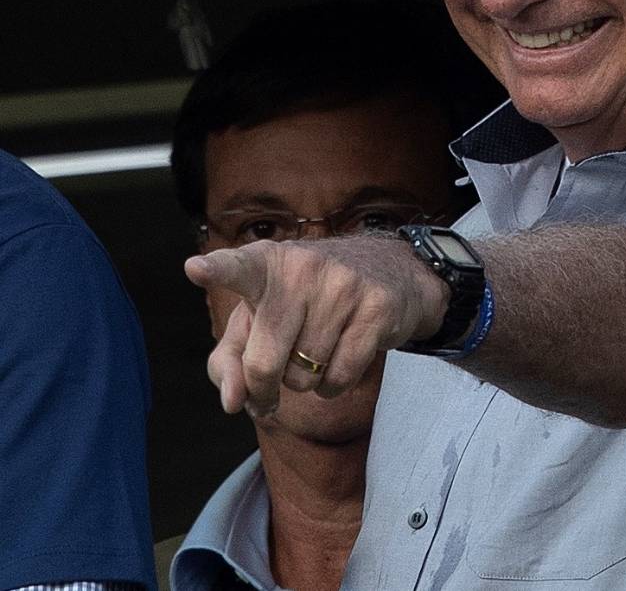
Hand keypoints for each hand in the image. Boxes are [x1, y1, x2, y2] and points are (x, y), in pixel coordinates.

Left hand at [184, 235, 447, 415]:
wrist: (388, 273)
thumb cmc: (306, 303)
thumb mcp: (260, 321)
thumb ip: (230, 361)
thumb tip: (234, 404)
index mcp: (265, 264)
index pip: (238, 268)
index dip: (216, 271)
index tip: (195, 269)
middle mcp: (302, 269)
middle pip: (264, 363)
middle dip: (265, 389)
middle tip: (271, 386)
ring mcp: (343, 286)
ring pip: (305, 376)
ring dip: (305, 381)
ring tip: (316, 353)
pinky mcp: (376, 308)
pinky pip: (340, 376)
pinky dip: (333, 385)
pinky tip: (338, 361)